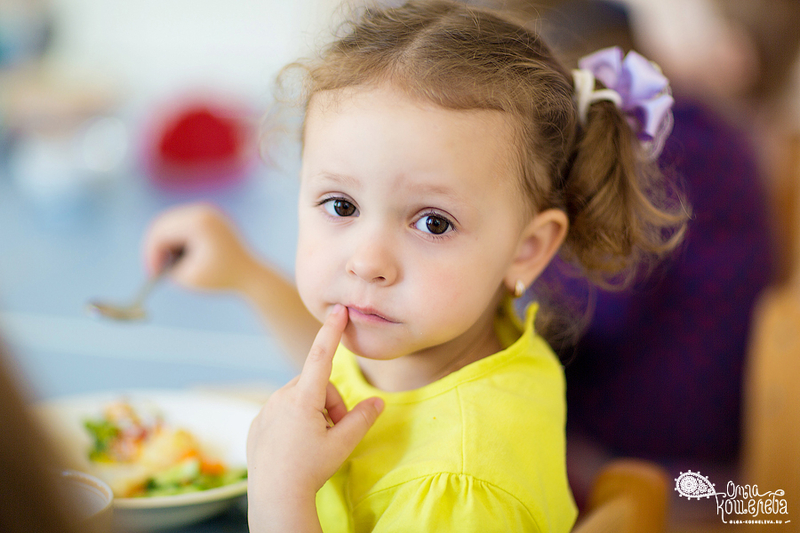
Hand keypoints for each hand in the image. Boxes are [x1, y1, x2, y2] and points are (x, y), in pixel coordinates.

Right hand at [142, 203, 257, 291]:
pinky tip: (188, 259)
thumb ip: (165, 268)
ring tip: (179, 266)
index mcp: (198, 223)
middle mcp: (203, 211)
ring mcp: (208, 212)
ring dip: (168, 245)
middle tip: (156, 270)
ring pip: (171, 225)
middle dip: (157, 248)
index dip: (151, 254)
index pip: (160, 233)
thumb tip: (153, 257)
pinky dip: (179, 242)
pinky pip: (183, 226)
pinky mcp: (210, 218)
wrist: (252, 275)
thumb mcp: (187, 278)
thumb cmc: (222, 279)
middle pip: (163, 224)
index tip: (153, 274)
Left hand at [246, 305, 383, 530]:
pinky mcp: (258, 422)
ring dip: (313, 412)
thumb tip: (378, 402)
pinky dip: (294, 422)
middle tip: (336, 431)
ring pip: (299, 397)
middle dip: (330, 402)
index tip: (337, 310)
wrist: (275, 496)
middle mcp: (282, 397)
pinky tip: (295, 448)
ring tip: (316, 442)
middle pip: (315, 384)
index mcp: (303, 398)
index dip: (331, 331)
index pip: (320, 355)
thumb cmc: (310, 470)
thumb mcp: (343, 444)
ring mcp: (267, 409)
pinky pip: (281, 411)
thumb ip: (362, 419)